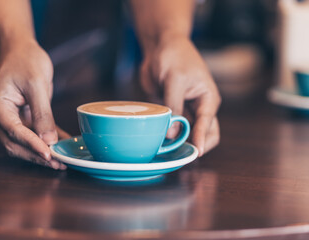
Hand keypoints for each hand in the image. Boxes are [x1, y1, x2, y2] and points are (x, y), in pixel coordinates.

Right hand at [0, 39, 67, 169]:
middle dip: (37, 155)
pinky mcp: (23, 117)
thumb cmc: (26, 60)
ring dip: (42, 153)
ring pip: (24, 143)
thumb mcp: (36, 84)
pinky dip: (47, 140)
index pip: (15, 132)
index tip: (49, 155)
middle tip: (58, 164)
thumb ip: (42, 113)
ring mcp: (11, 118)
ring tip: (61, 161)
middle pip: (16, 144)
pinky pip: (34, 134)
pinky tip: (63, 145)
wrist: (21, 49)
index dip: (32, 145)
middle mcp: (1, 116)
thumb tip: (49, 140)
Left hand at [140, 37, 220, 155]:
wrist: (160, 46)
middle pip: (204, 133)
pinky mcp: (172, 110)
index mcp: (208, 98)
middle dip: (195, 145)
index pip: (208, 123)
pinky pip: (173, 127)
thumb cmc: (174, 56)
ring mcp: (186, 109)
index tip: (197, 152)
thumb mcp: (175, 80)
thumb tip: (172, 134)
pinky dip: (169, 135)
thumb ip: (174, 106)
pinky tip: (161, 141)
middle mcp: (199, 107)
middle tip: (182, 156)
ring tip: (170, 152)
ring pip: (188, 133)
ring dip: (180, 142)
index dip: (202, 139)